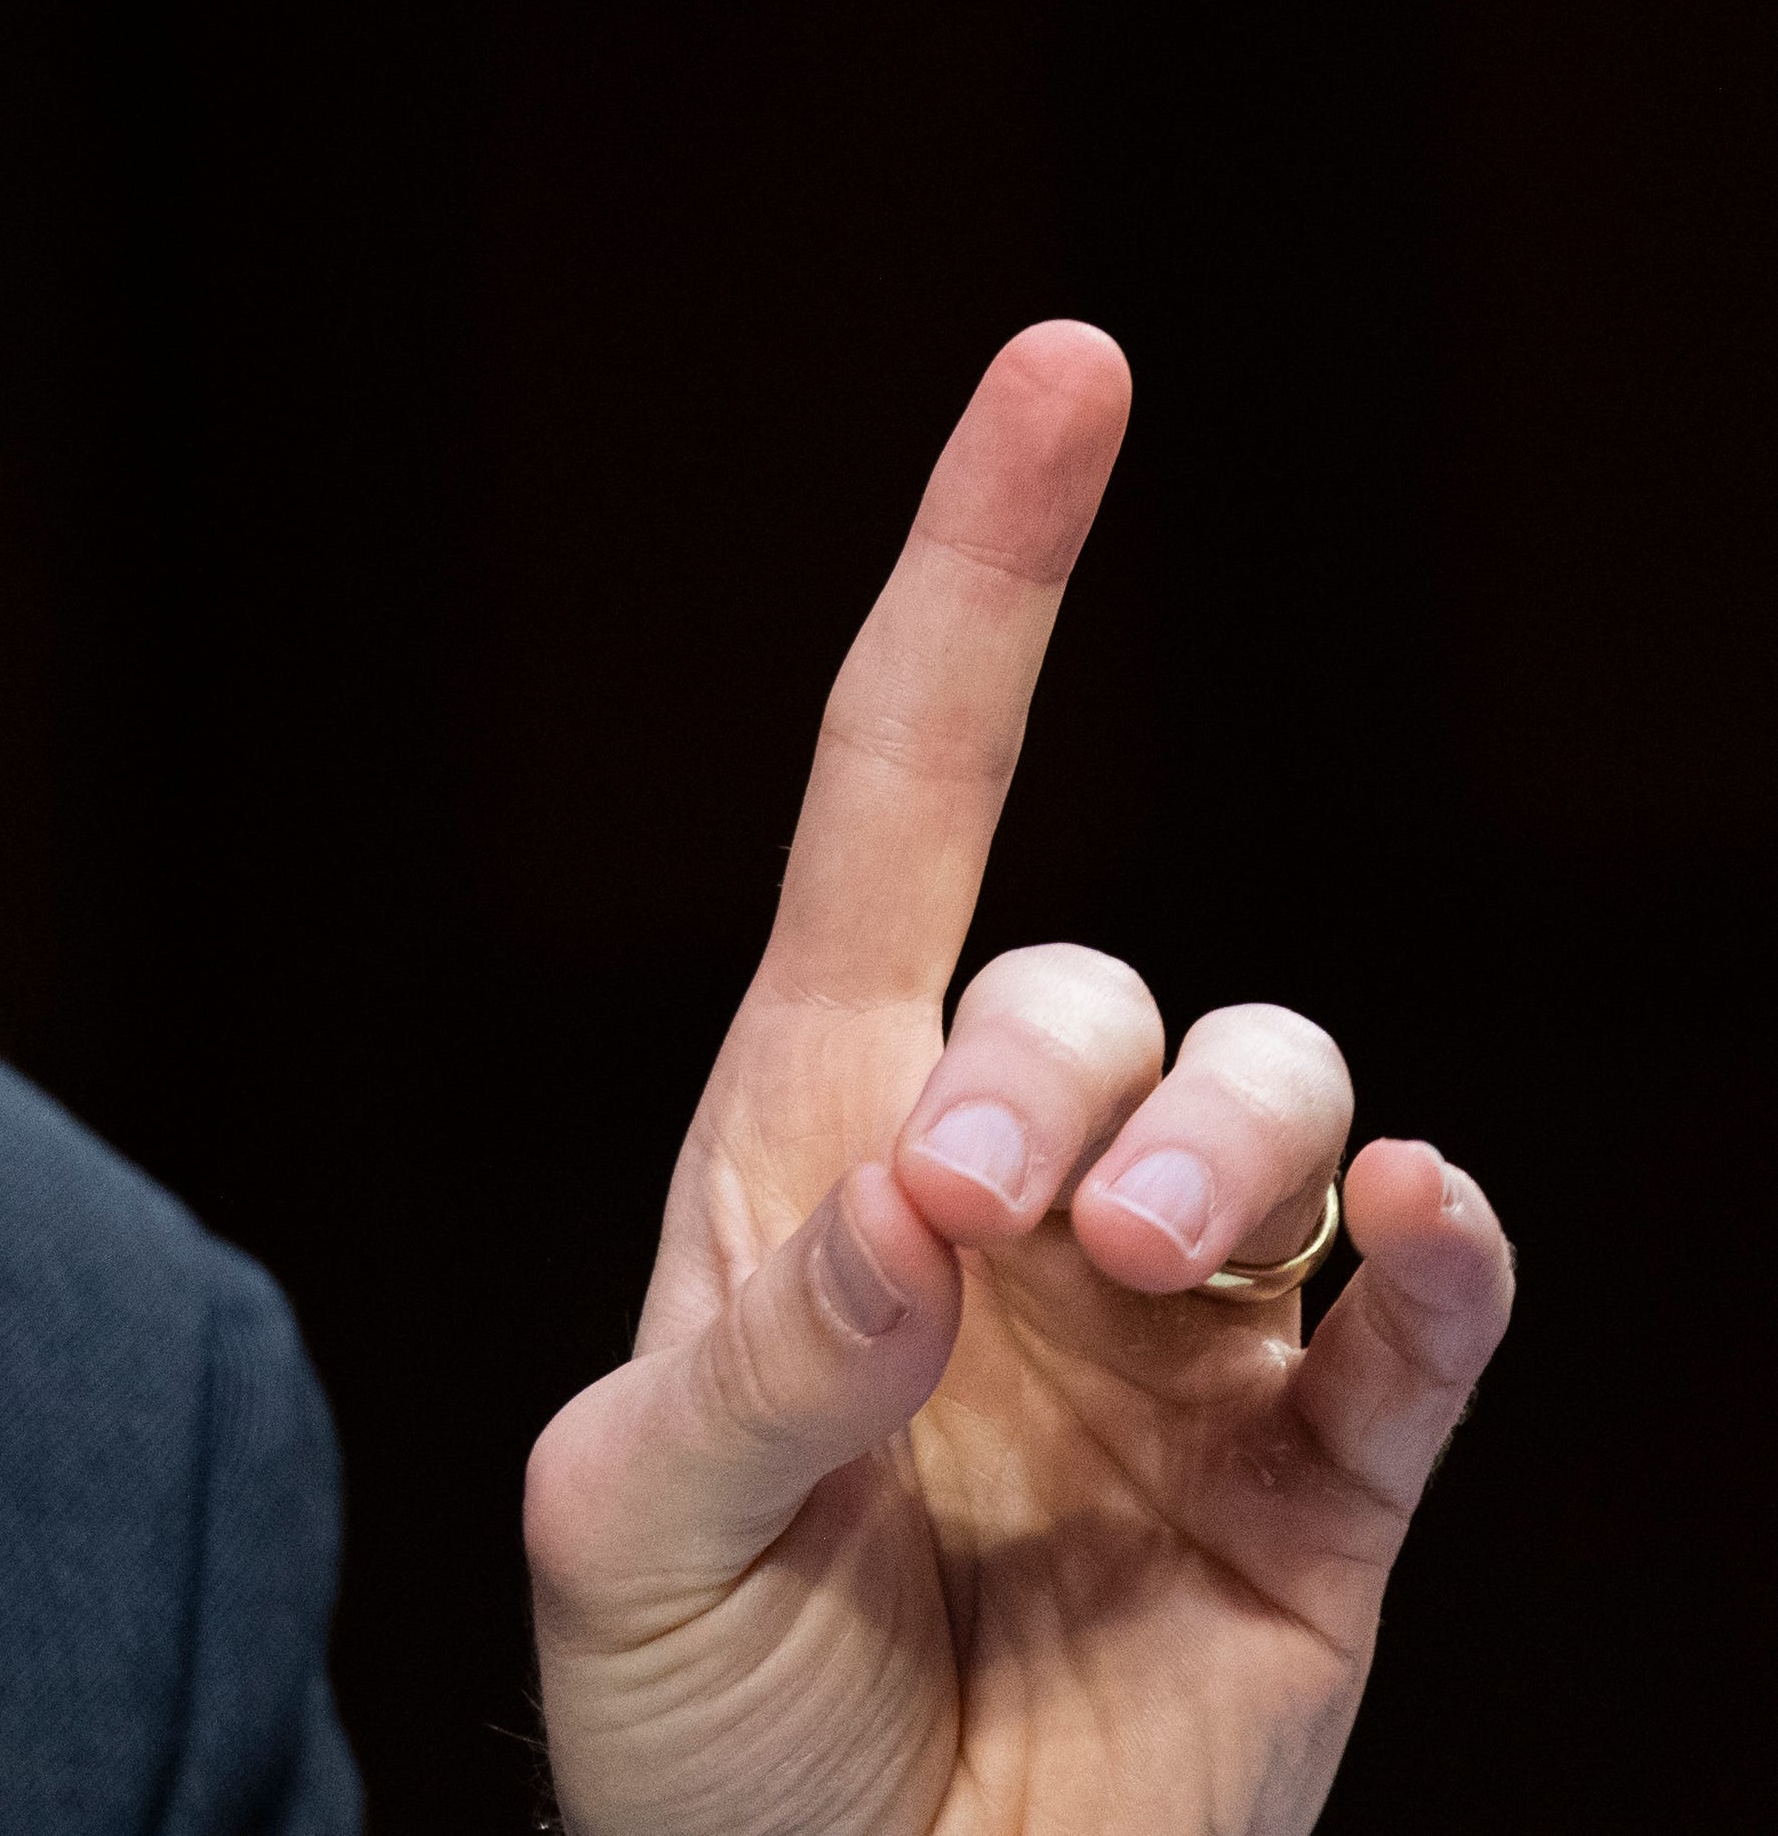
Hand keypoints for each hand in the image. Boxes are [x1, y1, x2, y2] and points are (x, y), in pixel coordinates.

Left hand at [523, 325, 1517, 1835]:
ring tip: (1132, 1266)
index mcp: (813, 1147)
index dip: (984, 578)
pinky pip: (1425, 1316)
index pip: (903, 797)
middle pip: (1099, 979)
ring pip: (1286, 1097)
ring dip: (1235, 1136)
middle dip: (1059, 1062)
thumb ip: (750, 1368)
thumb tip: (910, 1217)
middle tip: (980, 1225)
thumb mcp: (629, 1533)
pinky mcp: (1325, 1482)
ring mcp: (1183, 1333)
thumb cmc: (696, 1725)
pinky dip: (1441, 1258)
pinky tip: (1410, 1239)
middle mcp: (1014, 1194)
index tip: (1070, 370)